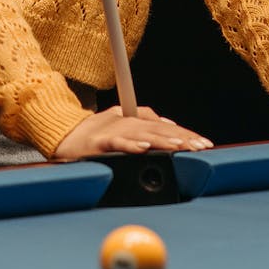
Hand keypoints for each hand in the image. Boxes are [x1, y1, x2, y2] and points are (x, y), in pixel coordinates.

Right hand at [51, 105, 212, 160]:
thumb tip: (168, 125)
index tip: (205, 144)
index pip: (167, 127)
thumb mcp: (122, 123)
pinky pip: (118, 143)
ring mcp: (114, 131)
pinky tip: (145, 148)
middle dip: (183, 139)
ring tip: (181, 147)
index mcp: (135, 121)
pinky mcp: (99, 142)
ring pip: (144, 134)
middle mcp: (127, 123)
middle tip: (202, 147)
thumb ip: (143, 121)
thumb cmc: (95, 133)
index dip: (186, 134)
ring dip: (164, 141)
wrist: (63, 135)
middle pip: (160, 129)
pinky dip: (132, 144)